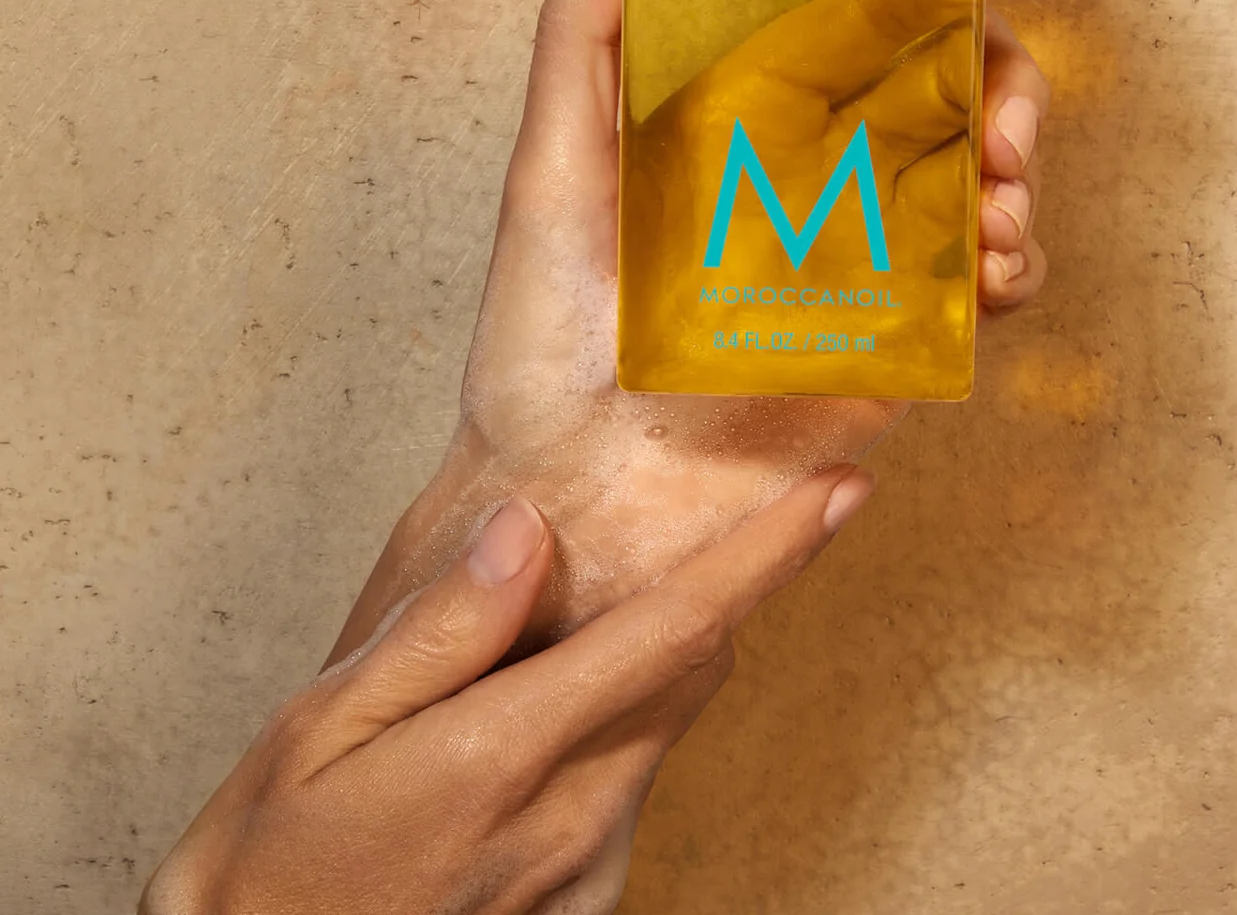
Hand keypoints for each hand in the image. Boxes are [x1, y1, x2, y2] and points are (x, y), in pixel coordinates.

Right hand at [141, 465, 874, 914]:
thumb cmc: (270, 862)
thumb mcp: (317, 731)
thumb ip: (438, 632)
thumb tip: (524, 533)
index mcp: (505, 754)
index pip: (677, 630)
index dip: (770, 553)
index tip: (838, 491)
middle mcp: (572, 814)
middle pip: (698, 664)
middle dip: (739, 578)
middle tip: (756, 500)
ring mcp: (585, 863)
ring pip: (672, 713)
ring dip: (679, 639)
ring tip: (637, 579)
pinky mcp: (583, 892)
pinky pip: (637, 769)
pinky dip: (634, 706)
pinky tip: (576, 682)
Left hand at [329, 0, 1083, 659]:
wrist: (575, 495)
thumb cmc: (544, 335)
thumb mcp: (554, 163)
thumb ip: (585, 22)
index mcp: (749, 101)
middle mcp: (819, 160)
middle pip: (956, 74)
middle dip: (1012, 71)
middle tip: (1002, 114)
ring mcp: (866, 242)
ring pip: (987, 165)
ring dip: (1020, 160)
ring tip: (993, 190)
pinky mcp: (897, 328)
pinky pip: (989, 276)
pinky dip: (1016, 257)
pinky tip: (992, 262)